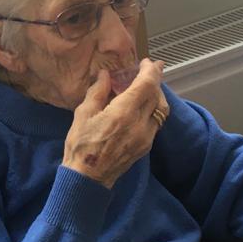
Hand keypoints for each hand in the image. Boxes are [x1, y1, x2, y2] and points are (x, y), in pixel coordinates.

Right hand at [62, 58, 168, 187]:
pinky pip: (156, 123)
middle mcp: (140, 124)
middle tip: (150, 70)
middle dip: (156, 80)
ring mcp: (146, 137)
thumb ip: (98, 91)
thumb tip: (106, 75)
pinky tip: (143, 107)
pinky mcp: (146, 147)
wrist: (87, 179)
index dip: (151, 71)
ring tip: (148, 87)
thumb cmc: (81, 146)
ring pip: (161, 110)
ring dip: (158, 95)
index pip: (147, 85)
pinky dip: (154, 110)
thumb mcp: (83, 114)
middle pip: (158, 96)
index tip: (148, 62)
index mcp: (123, 113)